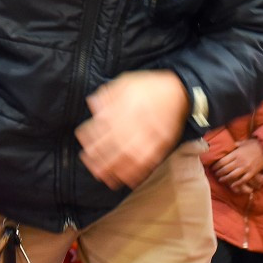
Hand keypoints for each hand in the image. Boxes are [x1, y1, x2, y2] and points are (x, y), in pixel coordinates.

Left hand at [78, 70, 189, 189]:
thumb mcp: (125, 82)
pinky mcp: (161, 145)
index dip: (90, 139)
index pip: (100, 127)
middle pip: (111, 145)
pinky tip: (127, 181)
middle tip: (91, 166)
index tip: (84, 146)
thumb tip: (92, 105)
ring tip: (104, 178)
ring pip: (127, 157)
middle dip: (99, 159)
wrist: (178, 91)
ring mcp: (148, 136)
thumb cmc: (148, 87)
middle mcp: (133, 124)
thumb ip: (107, 94)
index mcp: (122, 108)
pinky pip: (148, 162)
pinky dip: (137, 173)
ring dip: (114, 170)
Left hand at [213, 138, 262, 191]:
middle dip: (219, 173)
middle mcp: (239, 161)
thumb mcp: (243, 143)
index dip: (216, 166)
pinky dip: (237, 184)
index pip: (222, 161)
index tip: (213, 167)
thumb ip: (235, 145)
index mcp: (236, 153)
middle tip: (215, 174)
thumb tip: (229, 146)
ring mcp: (246, 168)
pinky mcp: (252, 172)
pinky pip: (243, 180)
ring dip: (225, 179)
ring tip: (221, 180)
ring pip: (232, 176)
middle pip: (225, 169)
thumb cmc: (254, 144)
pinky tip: (233, 185)